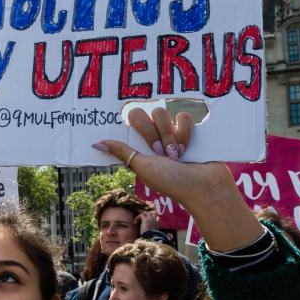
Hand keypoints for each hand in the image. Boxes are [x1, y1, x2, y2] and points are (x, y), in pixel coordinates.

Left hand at [94, 108, 261, 251]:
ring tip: (176, 155)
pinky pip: (183, 116)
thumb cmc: (171, 181)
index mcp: (139, 144)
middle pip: (144, 114)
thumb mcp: (142, 167)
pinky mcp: (189, 129)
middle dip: (152, 133)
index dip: (130, 123)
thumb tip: (96, 144)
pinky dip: (186, 133)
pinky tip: (189, 149)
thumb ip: (122, 152)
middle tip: (159, 151)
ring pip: (163, 113)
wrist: (203, 186)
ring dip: (170, 136)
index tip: (129, 124)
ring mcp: (172, 131)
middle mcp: (154, 135)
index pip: (127, 122)